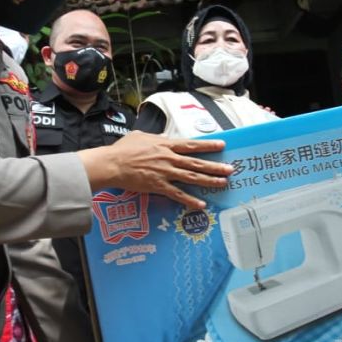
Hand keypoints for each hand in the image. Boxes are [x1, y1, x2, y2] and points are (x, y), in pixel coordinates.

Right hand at [78, 131, 232, 210]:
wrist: (112, 164)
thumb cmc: (123, 149)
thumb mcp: (140, 136)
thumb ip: (155, 138)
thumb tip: (161, 137)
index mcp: (165, 144)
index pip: (191, 145)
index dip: (208, 145)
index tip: (222, 145)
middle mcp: (168, 158)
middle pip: (197, 162)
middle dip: (215, 166)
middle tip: (230, 169)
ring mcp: (165, 173)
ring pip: (192, 177)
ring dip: (209, 181)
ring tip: (223, 184)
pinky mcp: (158, 186)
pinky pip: (178, 194)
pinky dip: (190, 200)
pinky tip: (201, 204)